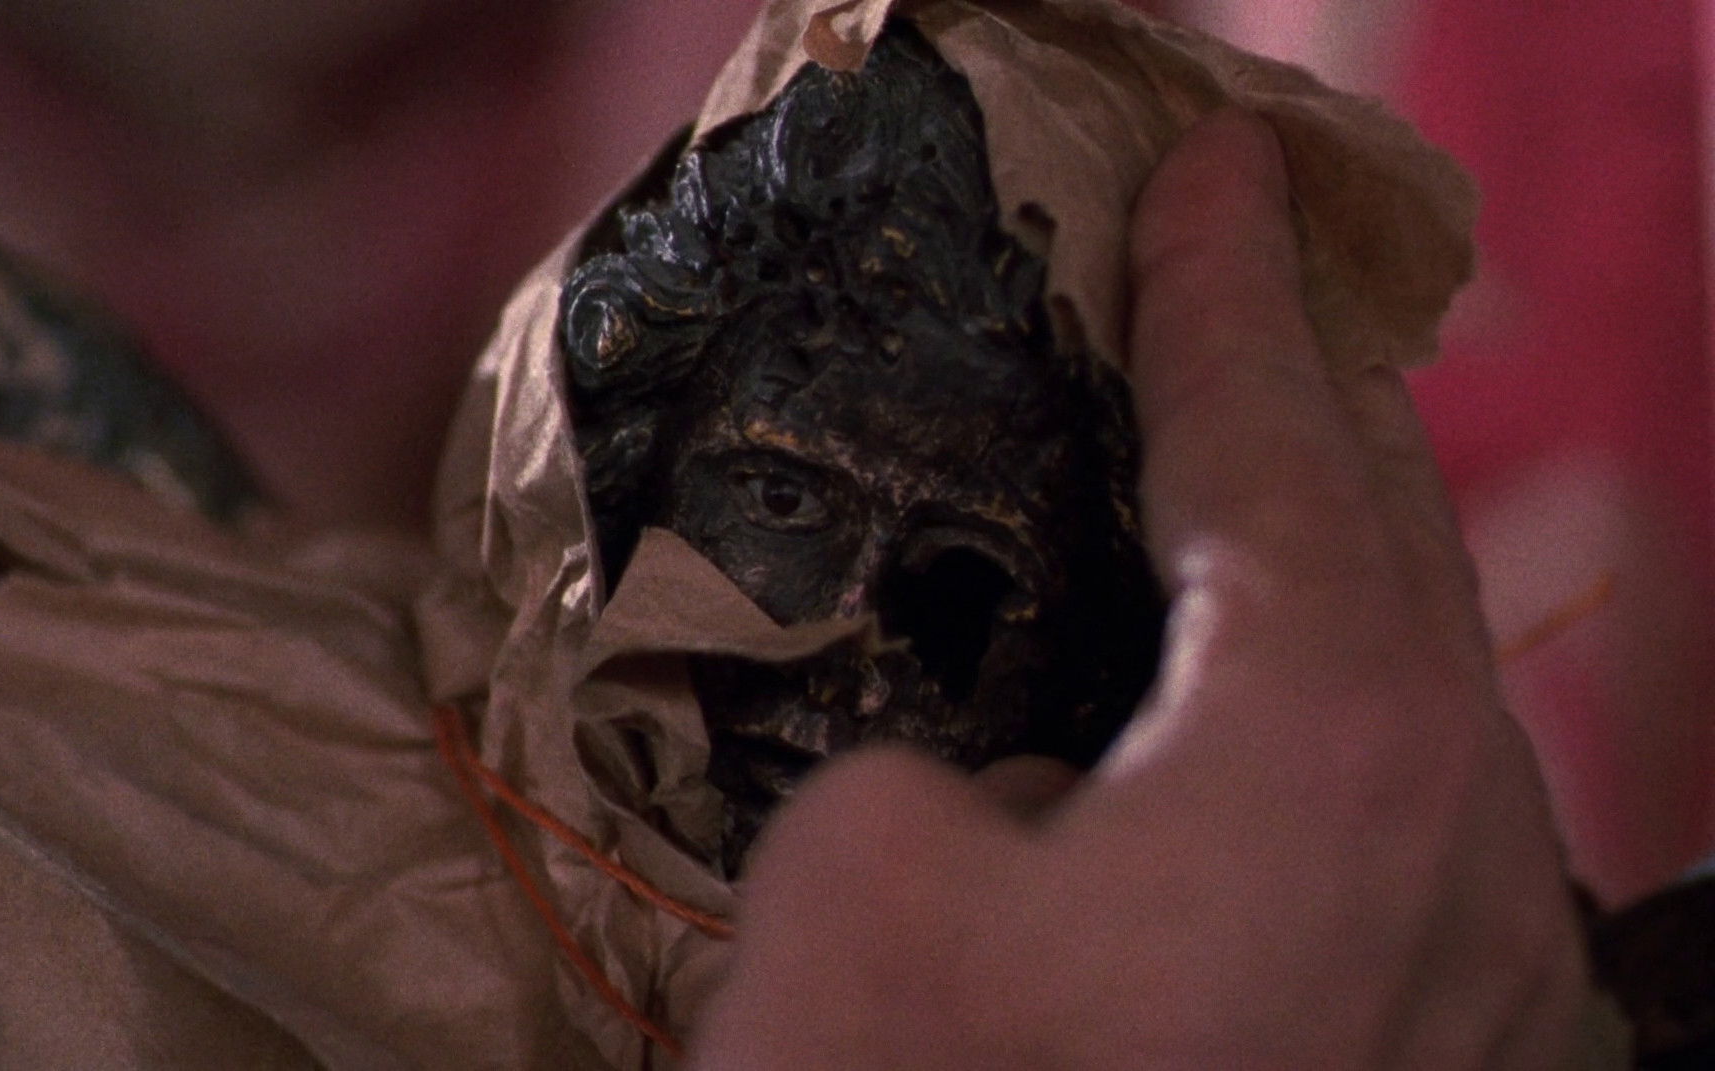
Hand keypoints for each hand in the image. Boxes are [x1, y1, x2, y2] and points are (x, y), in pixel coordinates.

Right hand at [687, 110, 1590, 1068]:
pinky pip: (1409, 822)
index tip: (1206, 166)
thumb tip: (1019, 794)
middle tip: (1244, 283)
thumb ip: (946, 774)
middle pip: (1389, 536)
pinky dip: (1334, 722)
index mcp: (1325, 741)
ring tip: (1251, 482)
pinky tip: (1265, 728)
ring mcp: (1484, 972)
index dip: (1216, 286)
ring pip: (1420, 689)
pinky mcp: (1449, 1068)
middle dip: (1308, 392)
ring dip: (1331, 562)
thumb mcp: (859, 885)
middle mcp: (1459, 838)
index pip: (1267, 437)